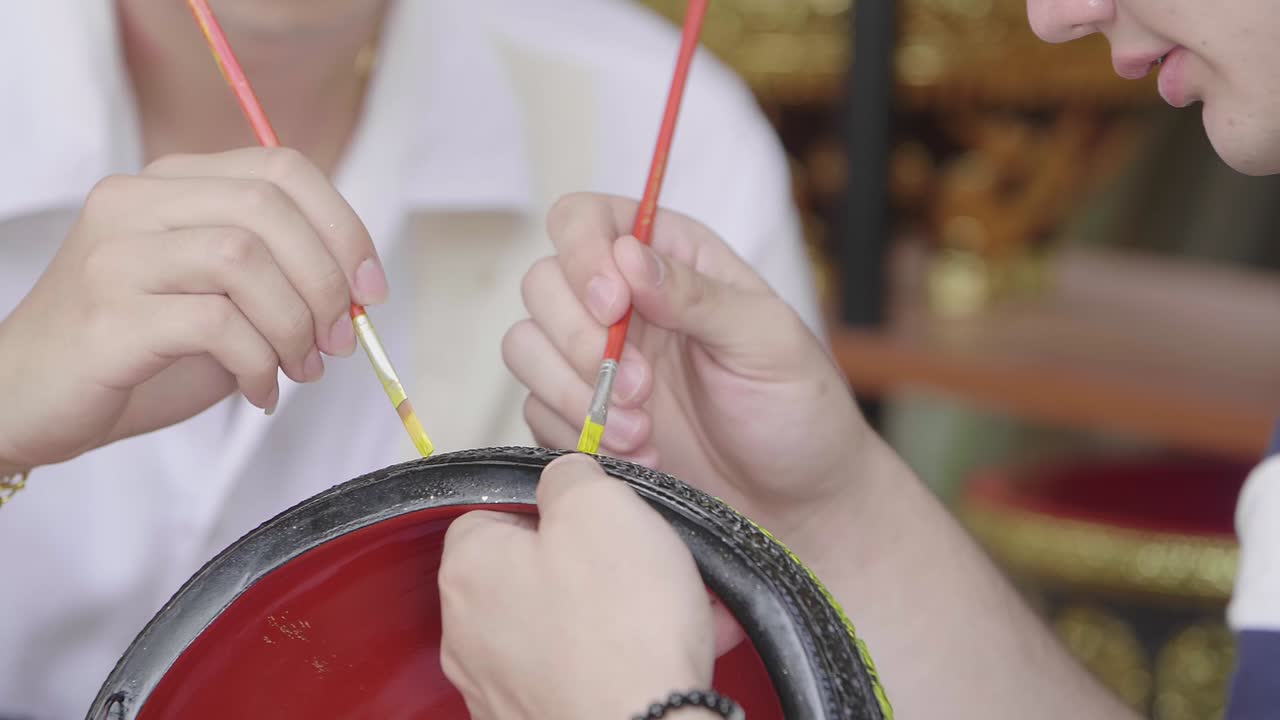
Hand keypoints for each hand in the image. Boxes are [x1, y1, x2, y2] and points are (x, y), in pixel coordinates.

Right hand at [0, 146, 386, 472]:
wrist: (25, 399)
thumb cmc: (134, 349)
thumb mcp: (218, 298)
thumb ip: (278, 278)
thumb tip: (358, 292)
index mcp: (170, 185)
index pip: (282, 168)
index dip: (343, 227)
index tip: (368, 290)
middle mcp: (136, 205)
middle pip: (268, 207)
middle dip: (325, 280)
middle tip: (339, 342)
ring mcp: (115, 256)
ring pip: (243, 258)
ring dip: (294, 324)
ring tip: (299, 369)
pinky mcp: (105, 317)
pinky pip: (215, 324)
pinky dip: (259, 363)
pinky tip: (260, 393)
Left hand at [438, 453, 719, 719]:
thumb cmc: (619, 625)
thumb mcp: (600, 505)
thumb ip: (569, 476)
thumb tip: (562, 479)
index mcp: (469, 569)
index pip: (493, 513)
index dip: (551, 509)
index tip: (598, 516)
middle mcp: (468, 633)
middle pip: (532, 572)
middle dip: (594, 563)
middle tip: (645, 561)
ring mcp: (499, 688)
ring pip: (566, 625)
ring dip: (618, 611)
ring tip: (676, 609)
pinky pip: (584, 672)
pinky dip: (623, 658)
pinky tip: (671, 653)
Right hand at [504, 193, 876, 539]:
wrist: (797, 503)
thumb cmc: (797, 408)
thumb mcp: (765, 339)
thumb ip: (696, 294)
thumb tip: (627, 255)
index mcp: (670, 258)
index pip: (585, 219)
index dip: (581, 253)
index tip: (612, 306)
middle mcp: (623, 301)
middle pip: (542, 282)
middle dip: (578, 339)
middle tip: (639, 388)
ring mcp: (596, 360)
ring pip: (525, 346)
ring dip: (573, 391)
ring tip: (640, 431)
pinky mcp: (581, 416)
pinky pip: (535, 409)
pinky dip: (578, 435)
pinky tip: (641, 456)